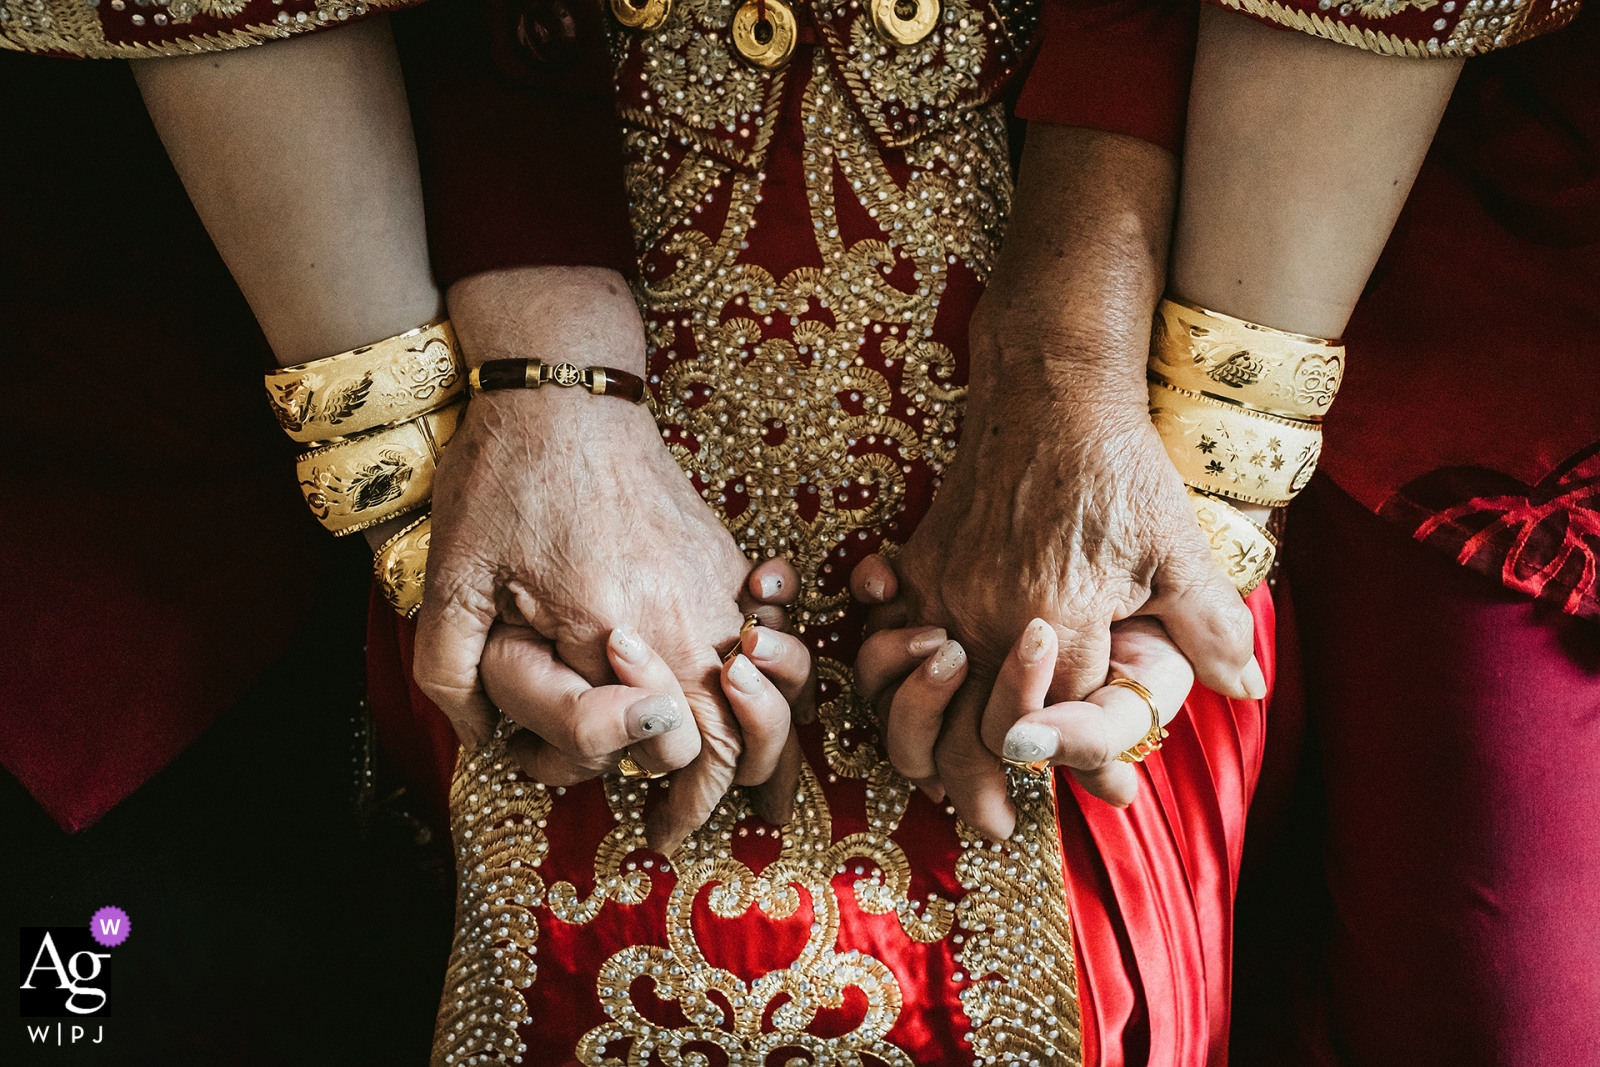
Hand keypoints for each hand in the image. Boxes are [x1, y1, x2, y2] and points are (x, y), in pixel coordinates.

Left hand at [412, 267, 807, 852]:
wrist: (564, 392)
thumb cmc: (504, 485)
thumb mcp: (450, 584)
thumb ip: (455, 676)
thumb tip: (485, 744)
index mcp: (615, 636)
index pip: (672, 751)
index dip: (672, 801)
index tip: (658, 831)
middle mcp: (682, 616)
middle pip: (739, 733)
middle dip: (723, 792)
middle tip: (689, 821)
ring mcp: (714, 584)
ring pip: (769, 687)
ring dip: (761, 736)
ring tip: (738, 773)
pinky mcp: (722, 556)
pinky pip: (768, 632)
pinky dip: (770, 672)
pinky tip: (746, 685)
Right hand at [849, 126, 1259, 837]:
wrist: (1051, 390)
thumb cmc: (1121, 469)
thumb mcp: (1180, 547)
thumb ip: (1212, 625)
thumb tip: (1247, 690)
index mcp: (1061, 617)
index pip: (1065, 719)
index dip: (1091, 764)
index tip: (1113, 794)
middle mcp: (994, 612)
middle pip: (975, 725)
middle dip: (985, 784)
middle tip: (998, 823)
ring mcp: (948, 585)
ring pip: (917, 689)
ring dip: (922, 738)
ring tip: (938, 777)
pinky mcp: (923, 559)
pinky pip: (884, 625)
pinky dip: (884, 657)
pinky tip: (899, 675)